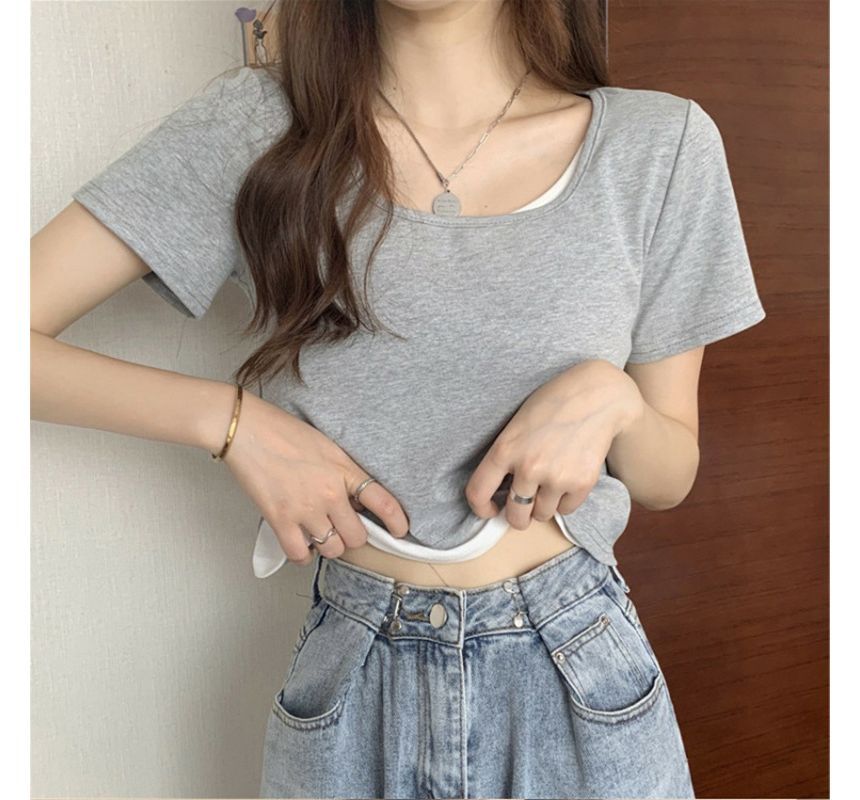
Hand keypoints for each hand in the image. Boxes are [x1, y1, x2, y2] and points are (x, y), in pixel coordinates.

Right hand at [222, 391, 409, 565]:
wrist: (247, 430)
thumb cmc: (282, 431)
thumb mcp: (327, 445)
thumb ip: (343, 471)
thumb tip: (354, 497)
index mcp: (344, 469)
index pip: (383, 501)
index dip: (396, 521)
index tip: (400, 530)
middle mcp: (329, 493)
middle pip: (357, 536)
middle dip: (353, 536)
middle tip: (344, 528)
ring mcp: (305, 509)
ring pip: (332, 548)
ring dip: (329, 545)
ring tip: (321, 533)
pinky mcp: (280, 520)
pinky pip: (300, 554)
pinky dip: (303, 555)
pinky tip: (302, 543)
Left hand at [464, 359, 643, 529]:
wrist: (597, 396)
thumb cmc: (553, 403)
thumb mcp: (517, 424)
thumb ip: (506, 456)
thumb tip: (502, 489)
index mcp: (505, 449)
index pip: (478, 493)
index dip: (481, 508)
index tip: (489, 509)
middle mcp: (528, 468)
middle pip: (515, 516)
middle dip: (518, 516)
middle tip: (523, 507)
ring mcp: (556, 477)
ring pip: (542, 515)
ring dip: (543, 506)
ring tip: (549, 485)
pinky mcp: (582, 483)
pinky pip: (566, 509)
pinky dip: (565, 501)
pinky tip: (567, 479)